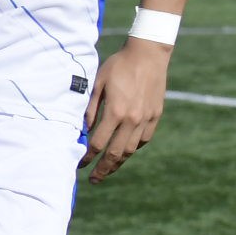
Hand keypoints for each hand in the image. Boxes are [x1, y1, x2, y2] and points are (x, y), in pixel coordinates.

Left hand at [84, 39, 170, 180]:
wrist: (148, 55)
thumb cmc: (118, 67)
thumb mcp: (98, 85)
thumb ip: (90, 110)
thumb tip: (83, 131)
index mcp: (116, 112)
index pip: (98, 143)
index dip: (87, 157)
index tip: (80, 164)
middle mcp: (133, 119)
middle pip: (115, 153)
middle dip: (103, 169)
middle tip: (94, 179)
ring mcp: (146, 119)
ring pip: (131, 149)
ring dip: (118, 162)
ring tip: (108, 170)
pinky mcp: (156, 116)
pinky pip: (143, 139)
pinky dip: (132, 148)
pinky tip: (124, 151)